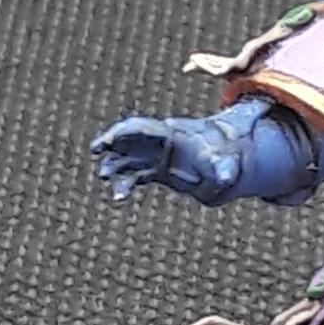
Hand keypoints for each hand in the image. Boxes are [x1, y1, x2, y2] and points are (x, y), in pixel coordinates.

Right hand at [90, 114, 240, 201]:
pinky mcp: (157, 172)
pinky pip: (135, 175)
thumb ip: (223, 170)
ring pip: (128, 158)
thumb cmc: (226, 158)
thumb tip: (225, 178)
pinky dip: (125, 184)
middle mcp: (159, 143)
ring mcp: (156, 157)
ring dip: (114, 166)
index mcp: (171, 134)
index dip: (123, 132)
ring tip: (105, 178)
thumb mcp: (227, 164)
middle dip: (110, 142)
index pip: (141, 127)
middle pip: (129, 138)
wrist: (228, 163)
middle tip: (95, 151)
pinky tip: (118, 197)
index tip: (107, 141)